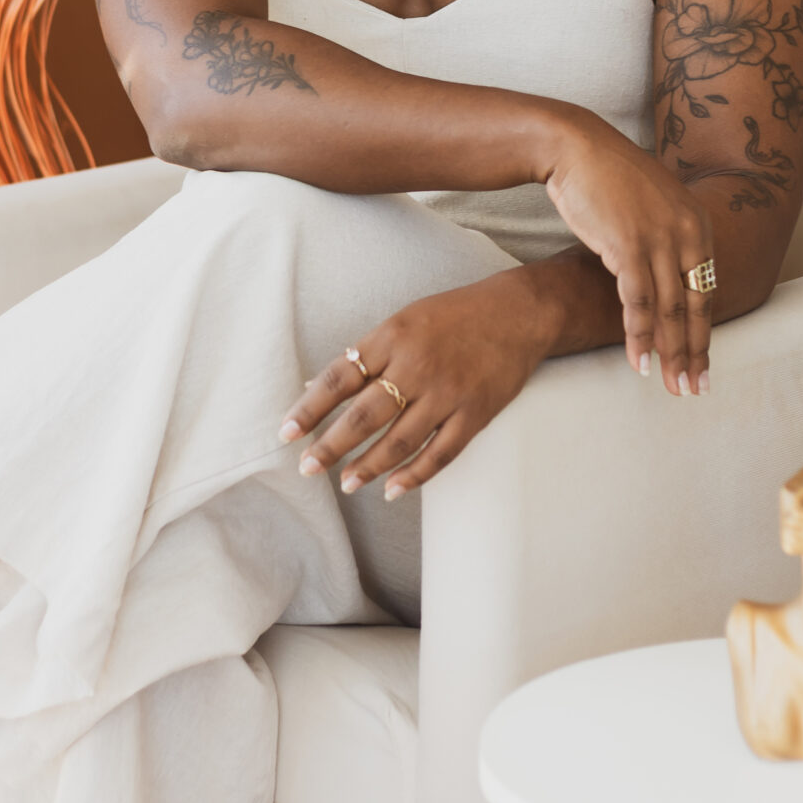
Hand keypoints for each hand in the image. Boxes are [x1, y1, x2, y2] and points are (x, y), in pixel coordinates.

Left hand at [280, 269, 555, 501]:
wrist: (516, 313)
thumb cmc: (453, 316)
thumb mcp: (402, 321)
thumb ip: (364, 355)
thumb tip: (316, 388)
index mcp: (392, 338)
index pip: (340, 379)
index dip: (309, 409)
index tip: (286, 433)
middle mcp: (416, 366)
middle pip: (364, 415)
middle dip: (331, 446)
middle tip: (308, 467)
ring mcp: (447, 393)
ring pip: (398, 441)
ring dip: (367, 467)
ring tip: (346, 484)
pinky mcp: (474, 414)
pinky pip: (439, 453)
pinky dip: (414, 475)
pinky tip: (392, 489)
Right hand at [539, 118, 713, 394]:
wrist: (574, 147)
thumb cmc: (607, 178)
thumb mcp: (650, 206)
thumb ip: (665, 239)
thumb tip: (665, 277)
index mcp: (697, 224)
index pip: (705, 290)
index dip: (703, 332)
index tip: (702, 366)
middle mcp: (687, 232)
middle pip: (695, 306)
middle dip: (695, 353)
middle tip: (694, 389)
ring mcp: (659, 239)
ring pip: (671, 310)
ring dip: (670, 353)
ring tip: (671, 386)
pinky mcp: (628, 245)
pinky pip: (639, 302)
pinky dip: (638, 335)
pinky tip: (639, 361)